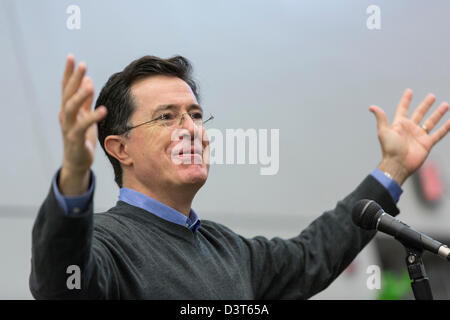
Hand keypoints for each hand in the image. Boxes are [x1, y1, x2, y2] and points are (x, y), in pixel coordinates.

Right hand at [58, 55, 106, 194]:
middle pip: (67, 94)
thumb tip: (88, 80)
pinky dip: (92, 117)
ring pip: (70, 108)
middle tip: (82, 65)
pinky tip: (103, 110)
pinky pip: (83, 126)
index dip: (69, 73)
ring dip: (80, 95)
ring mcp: (68, 127)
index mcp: (68, 109)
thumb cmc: (82, 137)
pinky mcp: (75, 139)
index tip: (72, 57)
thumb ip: (85, 100)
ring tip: (90, 84)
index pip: (66, 87)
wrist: (77, 161)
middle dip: (74, 79)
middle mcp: (65, 116)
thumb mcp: (85, 116)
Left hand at [370, 89, 449, 185]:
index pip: (403, 109)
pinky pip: (438, 134)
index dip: (406, 101)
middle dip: (425, 105)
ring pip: (430, 122)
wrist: (398, 164)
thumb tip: (372, 107)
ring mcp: (419, 136)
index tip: (409, 91)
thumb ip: (381, 118)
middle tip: (431, 96)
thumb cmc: (389, 148)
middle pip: (419, 113)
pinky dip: (445, 128)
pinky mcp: (427, 143)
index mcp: (399, 125)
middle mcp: (409, 129)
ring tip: (445, 105)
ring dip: (437, 113)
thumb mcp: (383, 131)